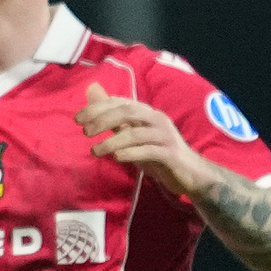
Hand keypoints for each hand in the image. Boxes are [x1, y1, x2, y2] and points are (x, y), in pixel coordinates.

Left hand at [76, 82, 212, 195]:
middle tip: (85, 131)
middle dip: (103, 119)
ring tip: (95, 150)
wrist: (192, 174)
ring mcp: (165, 136)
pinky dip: (131, 153)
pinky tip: (117, 158)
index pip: (120, 102)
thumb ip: (114, 119)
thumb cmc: (158, 153)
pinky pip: (149, 151)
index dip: (98, 107)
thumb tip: (92, 95)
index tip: (77, 119)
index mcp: (147, 113)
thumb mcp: (133, 136)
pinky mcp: (171, 154)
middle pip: (128, 111)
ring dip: (112, 141)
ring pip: (136, 133)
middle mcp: (157, 120)